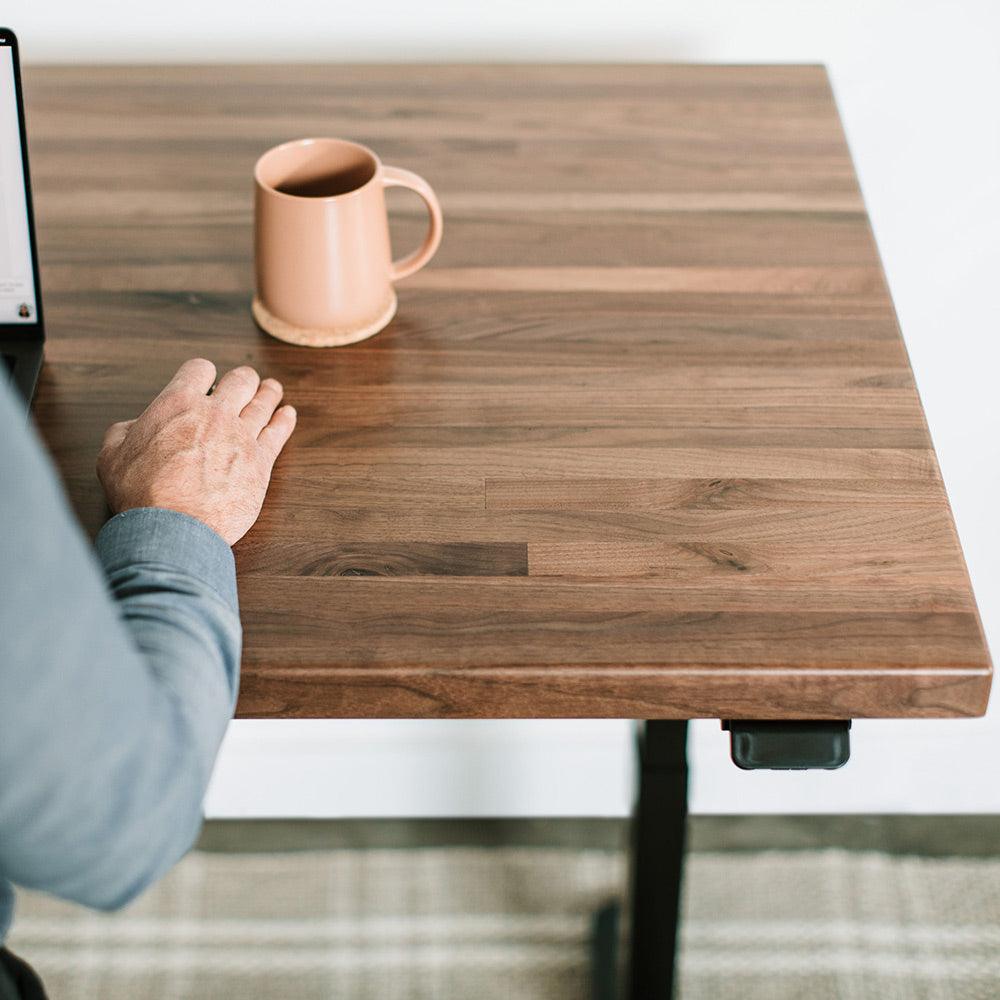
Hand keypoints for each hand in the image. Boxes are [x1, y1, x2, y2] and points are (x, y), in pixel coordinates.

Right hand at [97, 358, 296, 544]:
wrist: (172, 526)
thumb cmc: (140, 493)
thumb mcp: (112, 454)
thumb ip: (125, 432)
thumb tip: (133, 427)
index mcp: (178, 404)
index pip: (199, 370)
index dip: (202, 373)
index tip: (206, 379)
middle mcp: (215, 413)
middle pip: (240, 380)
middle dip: (242, 379)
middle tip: (245, 382)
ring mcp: (241, 435)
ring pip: (263, 402)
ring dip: (268, 394)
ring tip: (271, 390)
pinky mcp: (261, 461)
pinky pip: (279, 432)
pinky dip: (284, 420)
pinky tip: (287, 414)